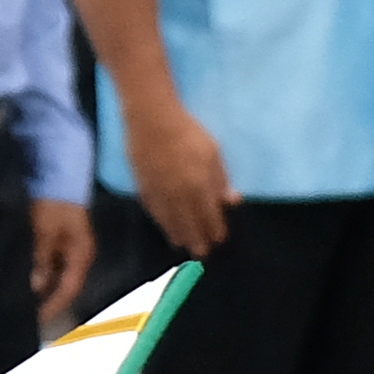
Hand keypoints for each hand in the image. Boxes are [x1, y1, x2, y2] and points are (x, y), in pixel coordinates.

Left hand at [28, 197, 93, 317]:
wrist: (58, 175)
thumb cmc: (54, 203)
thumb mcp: (45, 231)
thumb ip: (41, 259)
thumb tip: (35, 286)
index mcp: (80, 256)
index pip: (68, 290)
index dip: (53, 307)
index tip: (36, 322)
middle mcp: (77, 256)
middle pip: (63, 286)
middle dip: (47, 302)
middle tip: (26, 317)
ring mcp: (68, 248)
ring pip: (56, 276)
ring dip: (41, 289)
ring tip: (22, 304)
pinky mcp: (57, 240)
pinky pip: (49, 264)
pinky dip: (38, 274)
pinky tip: (24, 281)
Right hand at [125, 96, 235, 256]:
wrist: (151, 120)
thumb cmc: (188, 132)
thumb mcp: (213, 153)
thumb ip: (220, 179)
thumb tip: (230, 200)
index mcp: (199, 187)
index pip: (209, 217)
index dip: (215, 230)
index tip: (219, 240)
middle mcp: (178, 196)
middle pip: (188, 224)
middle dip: (196, 240)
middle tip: (201, 253)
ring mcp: (158, 192)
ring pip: (169, 220)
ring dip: (177, 234)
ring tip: (182, 245)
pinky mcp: (142, 186)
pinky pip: (153, 210)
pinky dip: (160, 221)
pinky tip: (163, 225)